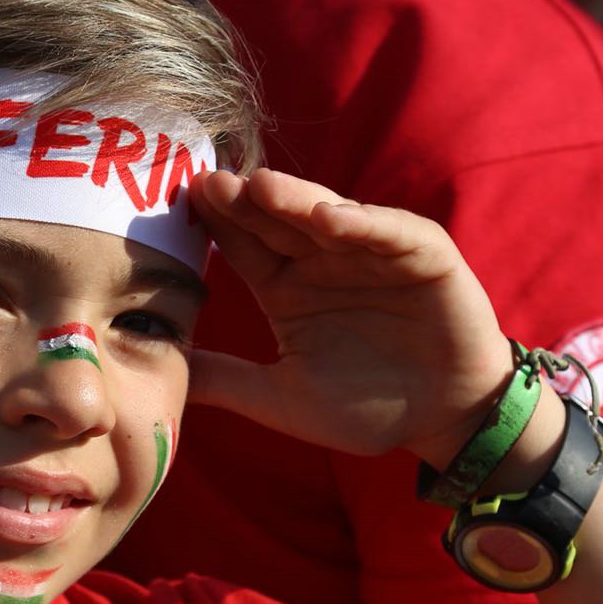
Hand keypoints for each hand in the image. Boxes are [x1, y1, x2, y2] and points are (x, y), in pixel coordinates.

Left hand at [187, 168, 513, 467]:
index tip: (175, 210)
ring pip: (327, 216)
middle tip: (206, 183)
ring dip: (296, 200)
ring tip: (260, 187)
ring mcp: (372, 252)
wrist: (445, 420)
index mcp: (285, 288)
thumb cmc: (368, 408)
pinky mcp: (422, 255)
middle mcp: (323, 260)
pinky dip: (362, 224)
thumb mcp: (284, 399)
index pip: (242, 247)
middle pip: (276, 221)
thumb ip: (227, 382)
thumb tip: (156, 372)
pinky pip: (389, 234)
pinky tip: (330, 219)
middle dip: (244, 202)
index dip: (214, 228)